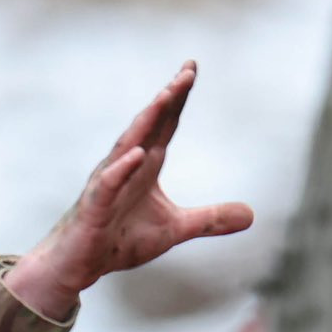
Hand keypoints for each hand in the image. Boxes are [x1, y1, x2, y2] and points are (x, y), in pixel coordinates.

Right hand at [4, 61, 254, 320]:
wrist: (79, 264)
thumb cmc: (120, 240)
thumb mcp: (174, 229)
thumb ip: (209, 220)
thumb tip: (251, 215)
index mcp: (147, 165)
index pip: (166, 124)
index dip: (178, 98)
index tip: (191, 68)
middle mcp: (126, 166)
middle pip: (149, 126)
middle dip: (167, 99)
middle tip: (186, 74)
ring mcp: (108, 183)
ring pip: (128, 146)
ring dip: (145, 122)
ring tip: (163, 99)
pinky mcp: (95, 207)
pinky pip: (109, 184)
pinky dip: (122, 169)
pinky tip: (137, 155)